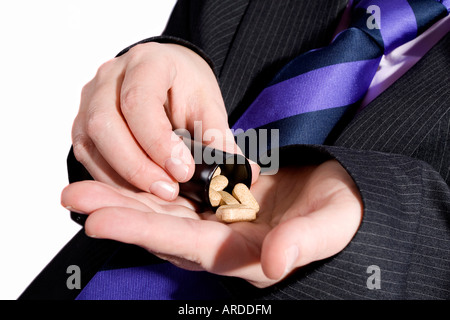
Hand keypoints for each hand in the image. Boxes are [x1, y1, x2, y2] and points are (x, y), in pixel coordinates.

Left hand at [61, 160, 362, 287]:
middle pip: (163, 230)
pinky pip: (175, 195)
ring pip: (162, 211)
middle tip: (72, 196)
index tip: (100, 220)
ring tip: (81, 185)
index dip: (146, 232)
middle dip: (119, 213)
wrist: (339, 194)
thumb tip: (275, 261)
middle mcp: (223, 242)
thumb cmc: (340, 211)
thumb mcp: (330, 224)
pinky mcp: (217, 201)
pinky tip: (122, 174)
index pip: (189, 245)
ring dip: (124, 197)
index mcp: (246, 254)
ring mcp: (217, 222)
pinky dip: (147, 184)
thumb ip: (303, 242)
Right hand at [71, 42, 256, 199]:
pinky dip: (110, 177)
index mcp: (147, 63)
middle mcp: (110, 77)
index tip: (183, 171)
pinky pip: (87, 154)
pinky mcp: (84, 123)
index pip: (139, 101)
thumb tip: (246, 174)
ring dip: (121, 176)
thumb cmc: (187, 86)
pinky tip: (136, 191)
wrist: (166, 74)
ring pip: (90, 142)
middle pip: (105, 124)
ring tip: (156, 194)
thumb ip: (220, 138)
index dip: (157, 141)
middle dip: (136, 165)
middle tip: (169, 191)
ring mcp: (90, 99)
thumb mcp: (208, 105)